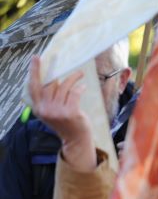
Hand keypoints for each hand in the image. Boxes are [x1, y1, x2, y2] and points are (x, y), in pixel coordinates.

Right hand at [28, 56, 95, 171]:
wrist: (76, 140)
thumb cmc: (65, 123)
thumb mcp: (51, 112)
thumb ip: (48, 99)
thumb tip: (52, 78)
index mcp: (38, 108)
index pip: (33, 86)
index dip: (35, 71)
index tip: (37, 58)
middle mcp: (46, 109)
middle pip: (50, 84)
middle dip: (56, 70)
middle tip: (61, 60)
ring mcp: (58, 111)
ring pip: (64, 86)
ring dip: (73, 78)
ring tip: (80, 74)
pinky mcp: (70, 112)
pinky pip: (74, 93)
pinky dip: (79, 88)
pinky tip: (83, 86)